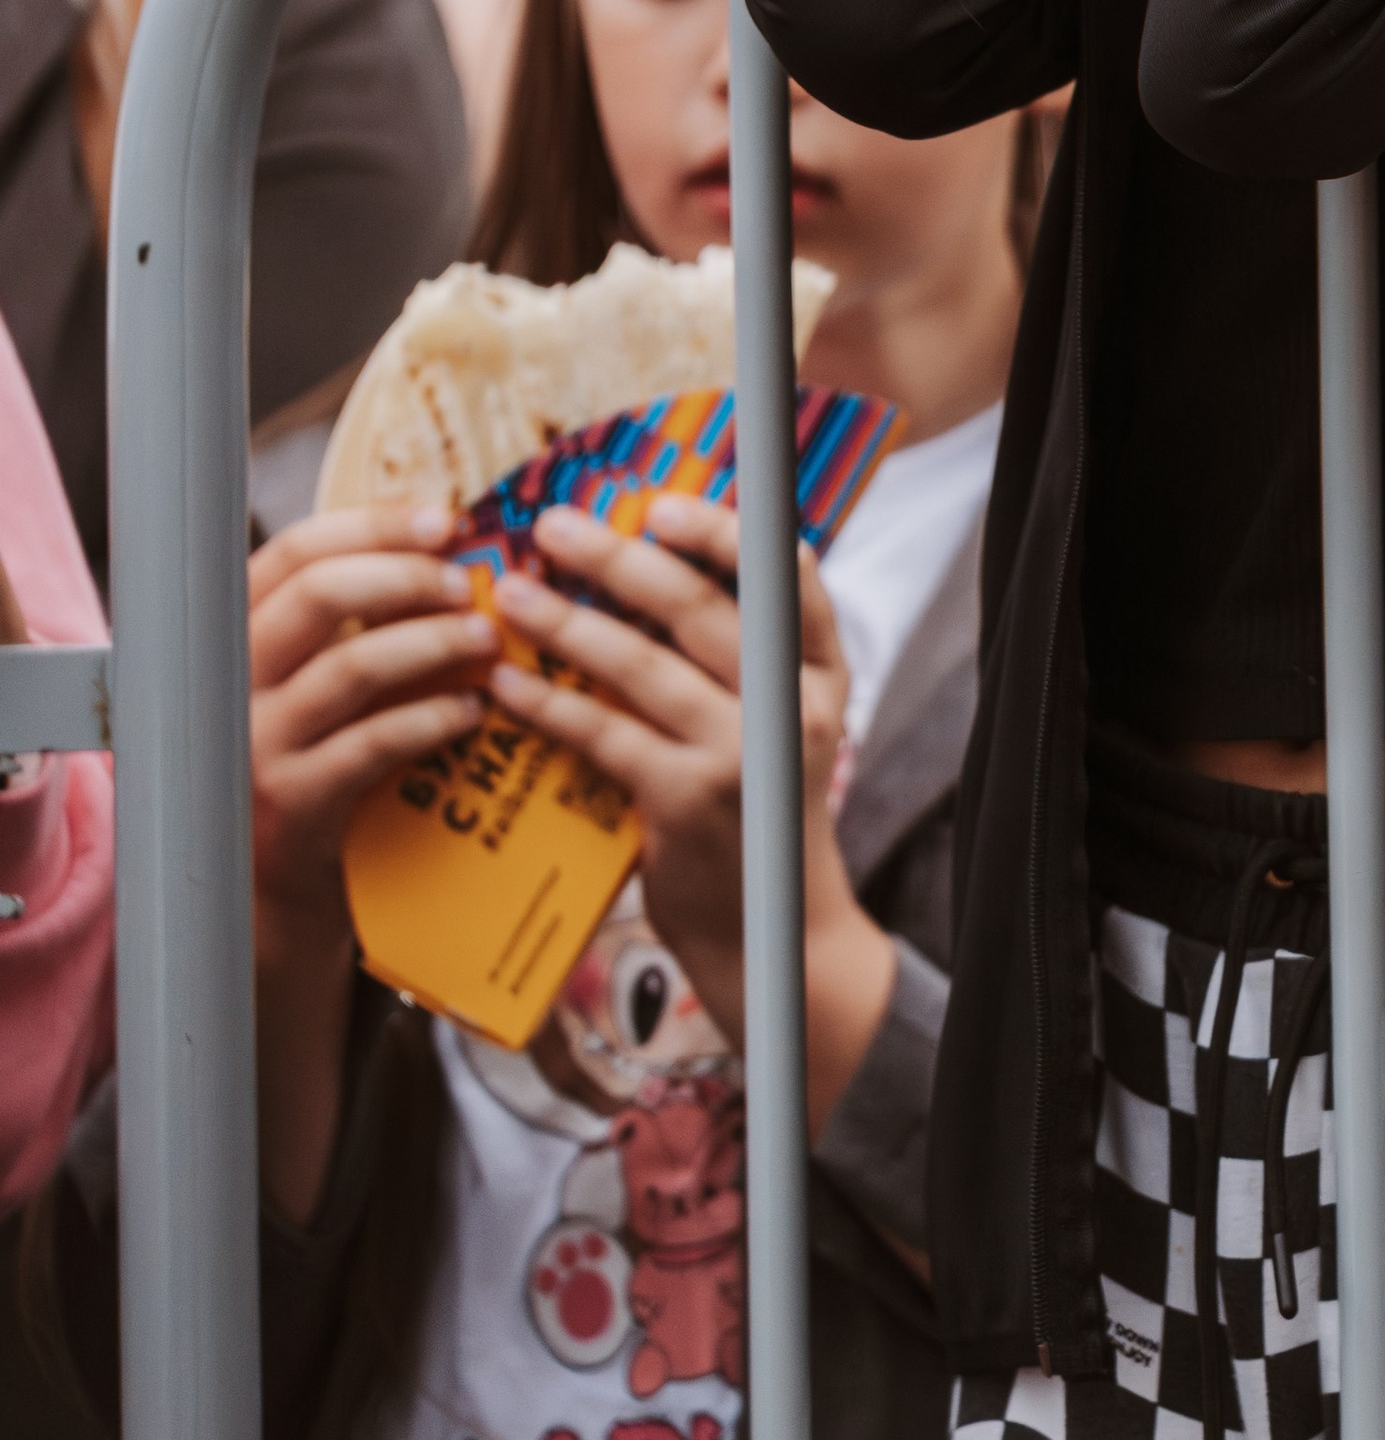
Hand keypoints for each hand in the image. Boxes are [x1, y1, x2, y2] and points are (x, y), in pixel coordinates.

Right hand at [249, 508, 484, 944]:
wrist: (268, 894)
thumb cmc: (308, 765)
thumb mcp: (312, 687)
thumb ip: (351, 625)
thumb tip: (450, 549)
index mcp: (233, 637)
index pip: (292, 553)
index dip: (371, 526)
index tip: (443, 520)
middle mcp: (227, 682)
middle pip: (315, 594)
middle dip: (405, 576)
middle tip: (471, 585)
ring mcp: (251, 745)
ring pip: (350, 666)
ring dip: (433, 644)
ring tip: (487, 642)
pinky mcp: (287, 804)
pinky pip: (371, 744)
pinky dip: (431, 720)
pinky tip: (473, 713)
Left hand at [486, 493, 895, 1109]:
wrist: (778, 936)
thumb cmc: (764, 816)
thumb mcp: (786, 729)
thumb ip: (748, 659)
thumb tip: (655, 572)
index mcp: (820, 674)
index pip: (791, 575)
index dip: (725, 530)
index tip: (658, 503)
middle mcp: (791, 704)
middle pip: (702, 604)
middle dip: (619, 556)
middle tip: (555, 527)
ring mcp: (740, 753)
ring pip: (641, 662)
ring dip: (566, 620)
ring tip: (512, 592)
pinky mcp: (685, 802)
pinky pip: (603, 732)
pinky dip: (550, 702)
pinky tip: (508, 683)